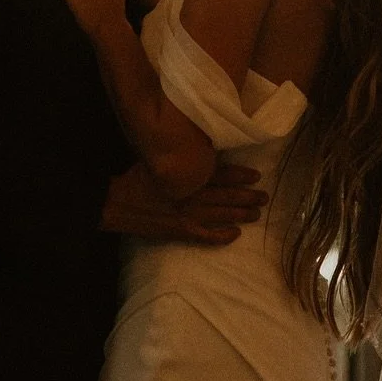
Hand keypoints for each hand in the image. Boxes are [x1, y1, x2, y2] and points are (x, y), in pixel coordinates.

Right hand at [100, 161, 266, 244]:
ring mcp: (187, 215)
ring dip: (241, 214)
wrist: (117, 203)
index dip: (241, 175)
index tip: (256, 175)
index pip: (221, 174)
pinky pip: (206, 236)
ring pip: (221, 215)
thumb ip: (181, 152)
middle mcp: (192, 195)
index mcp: (188, 175)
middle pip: (226, 196)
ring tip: (257, 214)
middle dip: (247, 196)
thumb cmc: (137, 176)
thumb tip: (201, 143)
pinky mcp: (180, 231)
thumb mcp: (159, 156)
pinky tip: (235, 235)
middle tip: (264, 196)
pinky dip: (221, 237)